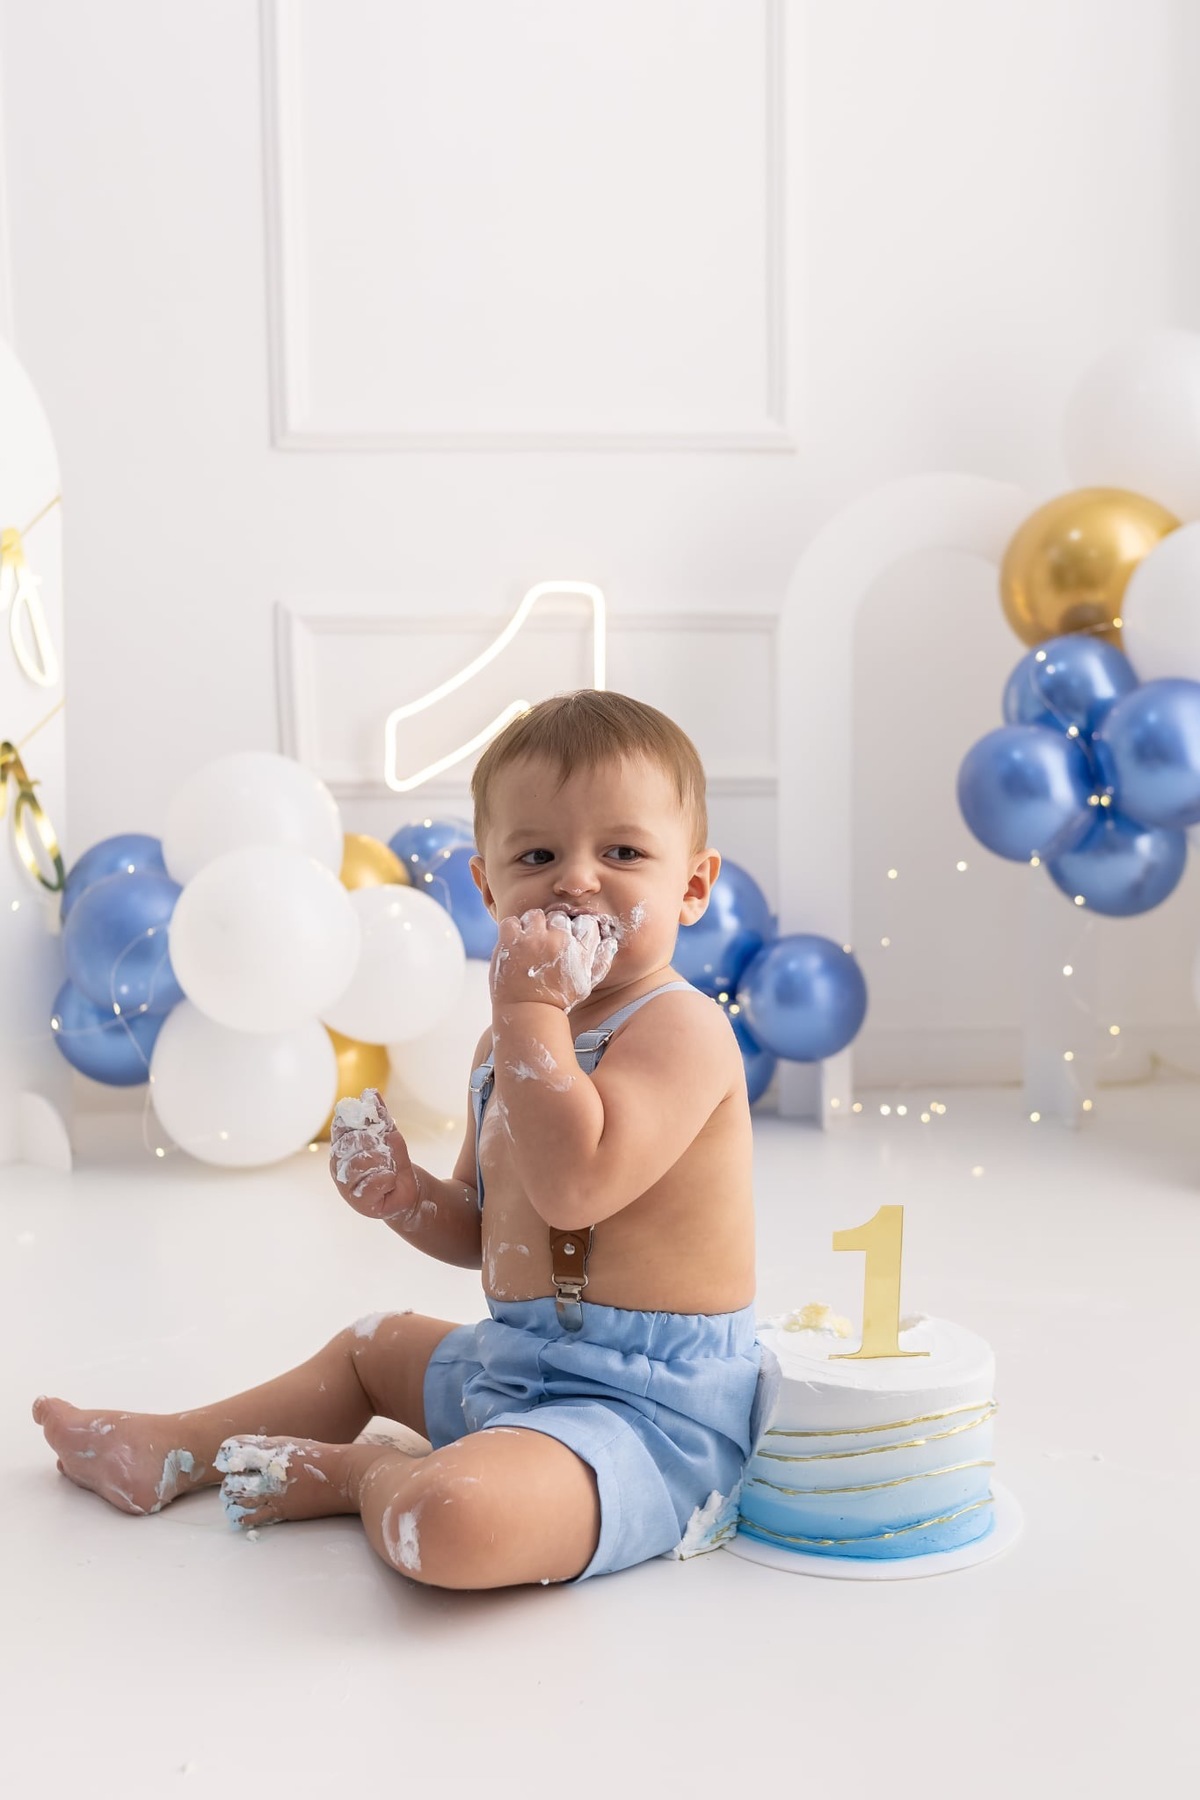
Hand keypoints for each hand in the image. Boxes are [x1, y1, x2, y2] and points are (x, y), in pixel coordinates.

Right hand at [328, 1088, 418, 1221]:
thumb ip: (379, 1116)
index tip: (376, 1125)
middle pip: (353, 1142)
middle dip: (375, 1142)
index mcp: (341, 1147)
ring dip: (382, 1161)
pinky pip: (372, 1182)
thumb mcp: (389, 1135)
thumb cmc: (392, 1163)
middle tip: (387, 1150)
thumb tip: (370, 1093)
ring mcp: (346, 1185)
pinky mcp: (359, 1202)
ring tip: (389, 1166)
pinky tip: (389, 1179)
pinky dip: (386, 1178)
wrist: (407, 1192)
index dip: (361, 1121)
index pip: (342, 1126)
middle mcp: (338, 1166)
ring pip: (361, 1162)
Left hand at [490, 908, 617, 1010]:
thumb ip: (601, 962)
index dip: (576, 929)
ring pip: (535, 915)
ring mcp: (533, 939)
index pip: (585, 922)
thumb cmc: (559, 999)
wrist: (528, 1012)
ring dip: (532, 927)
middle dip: (553, 928)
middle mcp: (559, 940)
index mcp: (580, 949)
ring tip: (529, 943)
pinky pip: (511, 922)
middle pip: (559, 917)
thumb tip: (610, 941)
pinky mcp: (511, 941)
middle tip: (545, 945)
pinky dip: (512, 931)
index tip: (567, 940)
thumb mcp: (587, 983)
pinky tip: (514, 945)